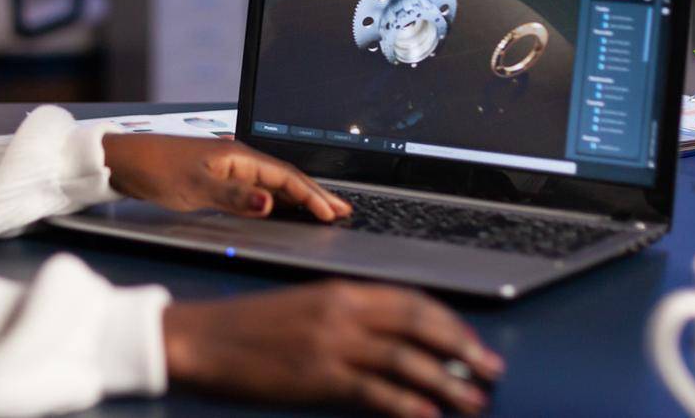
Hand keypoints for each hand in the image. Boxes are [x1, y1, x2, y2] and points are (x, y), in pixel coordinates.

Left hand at [100, 133, 350, 220]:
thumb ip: (235, 196)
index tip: (333, 213)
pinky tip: (282, 206)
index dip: (311, 195)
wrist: (123, 162)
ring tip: (323, 209)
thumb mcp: (195, 188)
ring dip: (299, 196)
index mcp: (238, 156)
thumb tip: (271, 202)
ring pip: (273, 182)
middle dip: (315, 194)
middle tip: (343, 211)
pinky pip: (258, 187)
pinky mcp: (218, 177)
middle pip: (285, 177)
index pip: (285, 177)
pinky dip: (277, 197)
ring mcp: (228, 167)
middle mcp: (238, 158)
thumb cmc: (156, 171)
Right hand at [163, 280, 502, 417]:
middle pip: (419, 324)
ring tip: (472, 399)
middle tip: (490, 368)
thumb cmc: (249, 327)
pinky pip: (375, 391)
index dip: (448, 321)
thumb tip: (394, 341)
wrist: (203, 337)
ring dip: (446, 380)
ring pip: (406, 359)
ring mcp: (332, 343)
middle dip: (461, 347)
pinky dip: (407, 404)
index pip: (410, 299)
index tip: (471, 341)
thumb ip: (347, 318)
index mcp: (341, 290)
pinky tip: (428, 415)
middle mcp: (343, 310)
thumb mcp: (305, 309)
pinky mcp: (319, 375)